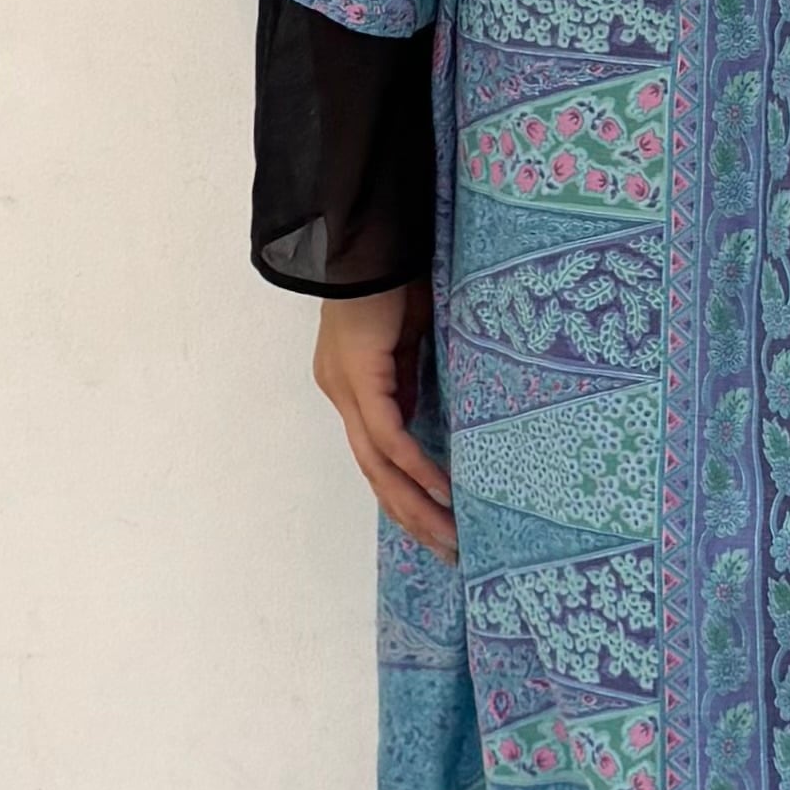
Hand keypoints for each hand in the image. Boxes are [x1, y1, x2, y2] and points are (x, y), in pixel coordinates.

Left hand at [313, 282, 454, 559]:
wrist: (369, 239)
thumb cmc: (395, 275)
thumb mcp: (411, 338)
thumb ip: (411, 378)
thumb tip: (426, 417)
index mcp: (352, 384)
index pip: (376, 453)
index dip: (404, 492)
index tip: (437, 523)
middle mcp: (341, 393)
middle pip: (373, 472)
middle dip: (412, 516)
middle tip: (448, 551)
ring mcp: (346, 388)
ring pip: (377, 465)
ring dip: (415, 506)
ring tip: (449, 537)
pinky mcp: (360, 378)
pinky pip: (388, 437)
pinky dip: (415, 467)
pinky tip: (441, 493)